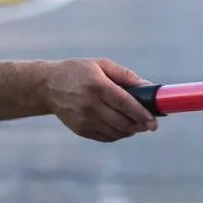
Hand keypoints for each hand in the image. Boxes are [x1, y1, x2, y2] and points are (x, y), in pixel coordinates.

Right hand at [43, 58, 157, 141]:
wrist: (48, 87)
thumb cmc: (78, 72)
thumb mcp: (101, 65)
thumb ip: (125, 75)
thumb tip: (148, 86)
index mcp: (98, 86)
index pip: (126, 104)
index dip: (142, 114)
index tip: (155, 122)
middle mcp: (91, 105)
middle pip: (123, 122)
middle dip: (140, 125)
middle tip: (150, 124)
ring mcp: (85, 120)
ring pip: (116, 132)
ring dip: (131, 130)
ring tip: (137, 124)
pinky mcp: (81, 130)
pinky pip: (106, 137)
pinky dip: (118, 134)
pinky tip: (122, 126)